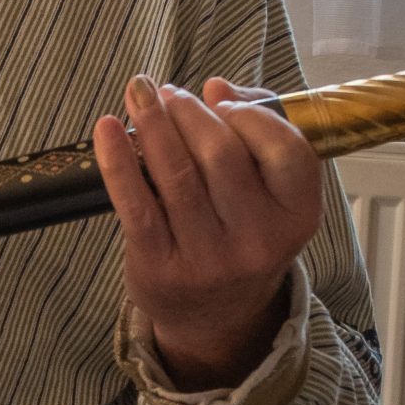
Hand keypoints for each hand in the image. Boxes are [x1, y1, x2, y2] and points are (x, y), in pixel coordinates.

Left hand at [91, 75, 322, 391]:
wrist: (215, 315)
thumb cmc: (240, 233)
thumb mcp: (268, 194)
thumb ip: (256, 131)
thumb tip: (216, 88)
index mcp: (297, 215)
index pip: (285, 149)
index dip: (249, 113)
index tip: (219, 99)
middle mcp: (259, 241)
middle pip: (221, 154)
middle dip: (189, 112)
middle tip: (169, 95)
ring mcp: (210, 259)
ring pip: (176, 173)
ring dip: (153, 124)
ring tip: (141, 95)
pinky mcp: (161, 266)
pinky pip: (136, 203)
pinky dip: (117, 160)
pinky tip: (106, 128)